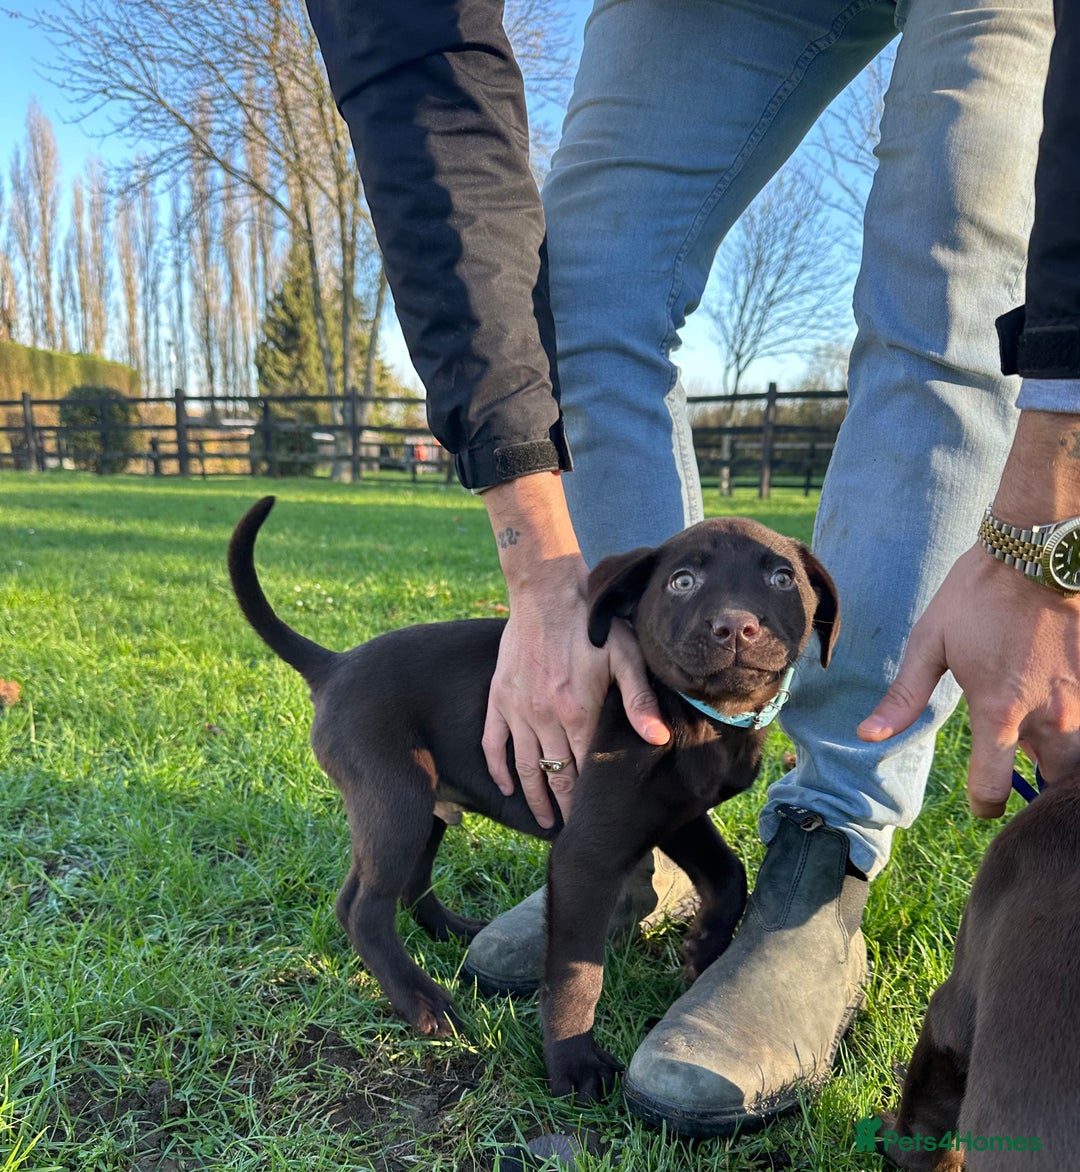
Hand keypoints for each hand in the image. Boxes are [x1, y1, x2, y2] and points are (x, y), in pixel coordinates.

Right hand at [480, 473, 668, 827]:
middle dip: (565, 808)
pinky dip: (500, 769)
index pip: (585, 771)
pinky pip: (494, 743)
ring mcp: (518, 709)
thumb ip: (639, 700)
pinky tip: (507, 786)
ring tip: (544, 822)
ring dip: (535, 798)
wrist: (547, 592)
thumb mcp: (626, 656)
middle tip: (575, 833)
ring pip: (524, 767)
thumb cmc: (593, 623)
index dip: (591, 801)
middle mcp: (544, 718)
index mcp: (577, 713)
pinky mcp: (499, 697)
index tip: (598, 823)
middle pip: (555, 776)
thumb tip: (659, 739)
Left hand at [858, 544, 1079, 815]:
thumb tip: (867, 736)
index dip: (983, 805)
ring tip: (1042, 741)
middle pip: (1052, 779)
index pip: (993, 788)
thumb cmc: (976, 596)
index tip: (980, 803)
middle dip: (1036, 782)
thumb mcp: (929, 643)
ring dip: (1062, 756)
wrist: (1035, 553)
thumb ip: (904, 697)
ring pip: (1078, 754)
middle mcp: (1048, 714)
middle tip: (1019, 767)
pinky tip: (1059, 702)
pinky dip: (1076, 723)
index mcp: (998, 711)